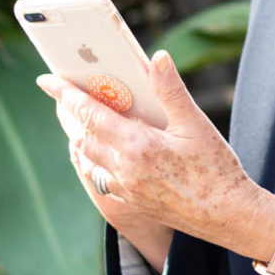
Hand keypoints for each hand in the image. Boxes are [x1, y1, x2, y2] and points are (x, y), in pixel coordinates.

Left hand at [36, 51, 274, 274]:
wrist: (228, 217)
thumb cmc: (217, 170)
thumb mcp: (196, 125)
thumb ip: (171, 90)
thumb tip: (157, 57)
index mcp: (137, 145)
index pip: (88, 113)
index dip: (64, 94)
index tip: (46, 80)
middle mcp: (123, 169)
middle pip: (80, 135)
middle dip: (67, 113)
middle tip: (62, 94)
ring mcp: (125, 188)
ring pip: (86, 158)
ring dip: (77, 137)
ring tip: (77, 119)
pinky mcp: (131, 202)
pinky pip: (99, 176)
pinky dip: (91, 159)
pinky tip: (100, 150)